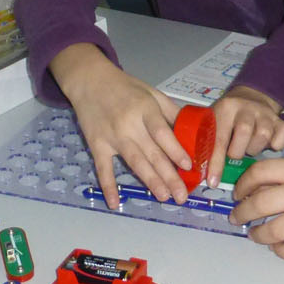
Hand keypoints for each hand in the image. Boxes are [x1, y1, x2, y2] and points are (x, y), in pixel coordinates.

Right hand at [49, 45, 190, 206]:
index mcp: (145, 109)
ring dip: (149, 181)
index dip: (175, 150)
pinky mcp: (97, 145)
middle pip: (152, 153)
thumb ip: (171, 111)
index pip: (162, 133)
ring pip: (134, 162)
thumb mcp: (151, 92)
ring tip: (164, 197)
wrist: (89, 80)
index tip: (189, 167)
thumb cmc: (124, 87)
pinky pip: (103, 168)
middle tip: (181, 196)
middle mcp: (129, 124)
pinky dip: (108, 186)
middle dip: (168, 176)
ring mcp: (112, 136)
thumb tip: (194, 128)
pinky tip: (115, 203)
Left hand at [206, 86, 283, 186]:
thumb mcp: (214, 122)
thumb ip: (210, 144)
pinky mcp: (281, 120)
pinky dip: (277, 144)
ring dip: (255, 148)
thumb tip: (207, 176)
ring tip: (249, 147)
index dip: (216, 162)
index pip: (220, 137)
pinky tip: (268, 144)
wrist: (251, 98)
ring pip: (263, 135)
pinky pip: (283, 135)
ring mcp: (265, 113)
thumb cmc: (228, 117)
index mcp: (226, 108)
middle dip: (237, 151)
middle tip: (234, 153)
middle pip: (244, 132)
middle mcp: (247, 107)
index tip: (213, 182)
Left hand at [230, 159, 283, 259]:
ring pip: (272, 231)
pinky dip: (280, 251)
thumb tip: (256, 189)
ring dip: (257, 235)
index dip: (243, 184)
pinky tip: (279, 246)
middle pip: (260, 204)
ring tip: (255, 234)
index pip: (260, 172)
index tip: (238, 193)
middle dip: (242, 213)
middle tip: (238, 217)